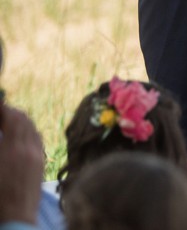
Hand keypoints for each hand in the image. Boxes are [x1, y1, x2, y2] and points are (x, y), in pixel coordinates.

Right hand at [0, 103, 44, 223]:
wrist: (15, 220)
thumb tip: (1, 131)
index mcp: (13, 149)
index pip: (12, 118)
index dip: (3, 109)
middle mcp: (29, 149)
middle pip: (23, 121)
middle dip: (10, 113)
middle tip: (0, 112)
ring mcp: (38, 156)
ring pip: (32, 129)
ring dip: (20, 122)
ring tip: (6, 122)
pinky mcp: (41, 165)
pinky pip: (36, 140)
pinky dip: (27, 132)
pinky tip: (18, 137)